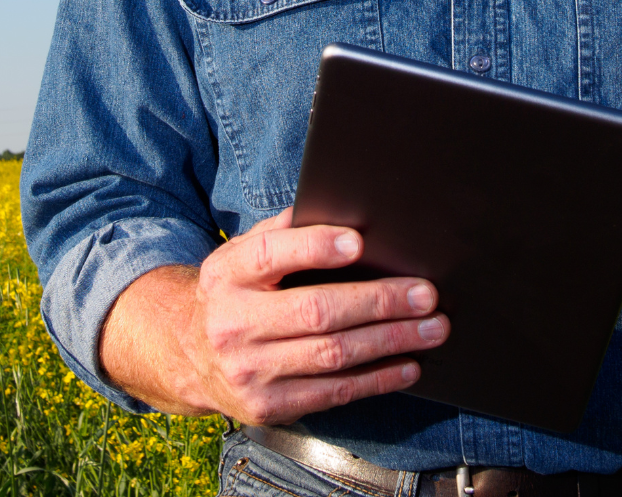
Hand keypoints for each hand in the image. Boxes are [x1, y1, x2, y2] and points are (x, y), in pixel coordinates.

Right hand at [98, 208, 447, 422]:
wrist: (189, 357)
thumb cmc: (235, 294)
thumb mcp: (241, 256)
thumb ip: (281, 233)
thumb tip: (340, 214)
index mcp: (227, 275)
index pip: (269, 255)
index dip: (315, 247)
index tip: (359, 242)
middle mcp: (233, 324)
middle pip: (316, 311)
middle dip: (379, 302)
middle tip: (425, 294)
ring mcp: (250, 371)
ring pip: (334, 356)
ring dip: (391, 342)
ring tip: (432, 328)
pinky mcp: (268, 407)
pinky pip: (334, 393)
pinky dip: (378, 379)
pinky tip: (408, 365)